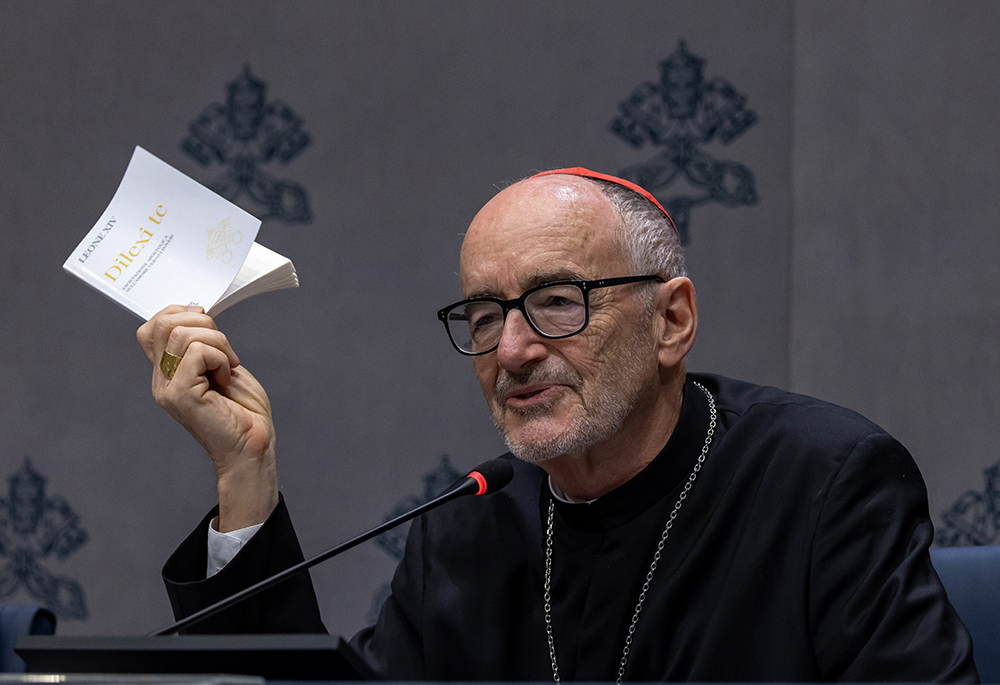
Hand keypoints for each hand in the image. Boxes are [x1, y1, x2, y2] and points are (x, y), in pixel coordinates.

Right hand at [137, 305, 277, 530]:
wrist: (254, 446)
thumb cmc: (244, 410)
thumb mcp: (223, 365)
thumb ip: (203, 344)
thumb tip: (196, 313)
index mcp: (168, 371)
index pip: (153, 326)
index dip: (181, 314)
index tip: (211, 328)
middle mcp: (162, 379)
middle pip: (162, 323)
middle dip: (203, 323)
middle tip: (225, 350)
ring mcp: (168, 388)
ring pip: (181, 334)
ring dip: (218, 342)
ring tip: (229, 366)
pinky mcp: (181, 395)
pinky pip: (196, 352)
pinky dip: (221, 358)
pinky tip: (227, 377)